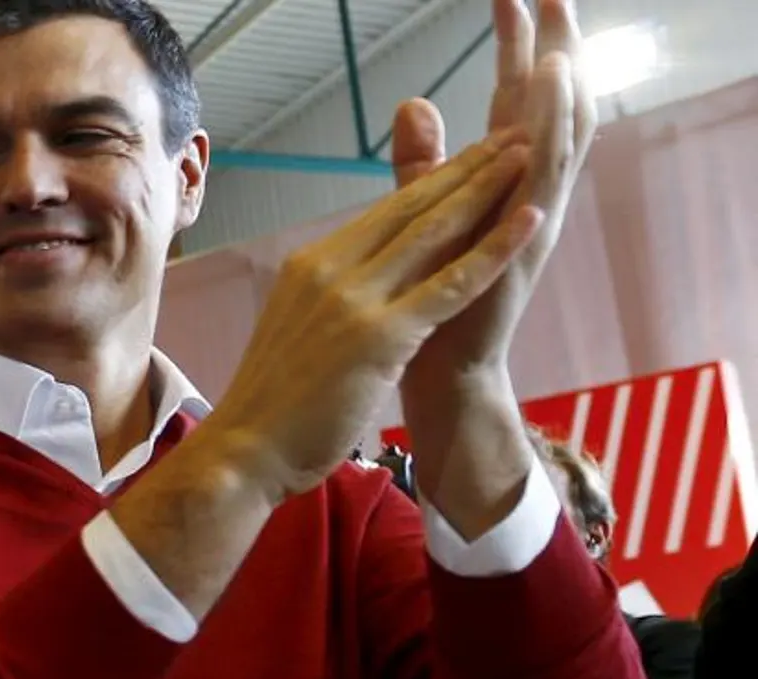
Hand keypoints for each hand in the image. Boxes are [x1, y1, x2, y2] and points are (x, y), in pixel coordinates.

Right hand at [194, 129, 541, 498]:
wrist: (246, 450)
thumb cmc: (271, 405)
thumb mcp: (296, 329)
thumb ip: (328, 297)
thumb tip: (353, 281)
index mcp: (309, 266)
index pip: (384, 212)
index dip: (435, 178)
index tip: (473, 152)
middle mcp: (329, 269)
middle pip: (412, 207)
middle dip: (468, 166)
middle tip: (513, 133)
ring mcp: (354, 300)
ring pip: (434, 233)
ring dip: (487, 188)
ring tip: (528, 152)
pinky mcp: (380, 337)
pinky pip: (450, 285)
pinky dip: (494, 249)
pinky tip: (529, 219)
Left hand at [390, 0, 594, 379]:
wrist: (441, 376)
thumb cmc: (428, 303)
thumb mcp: (421, 217)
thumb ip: (424, 162)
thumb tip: (415, 102)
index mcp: (499, 188)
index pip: (514, 105)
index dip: (518, 51)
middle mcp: (525, 195)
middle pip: (546, 107)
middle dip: (551, 48)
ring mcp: (532, 215)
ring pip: (556, 132)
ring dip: (560, 77)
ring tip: (559, 26)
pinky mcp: (526, 237)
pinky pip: (546, 169)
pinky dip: (550, 122)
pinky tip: (552, 81)